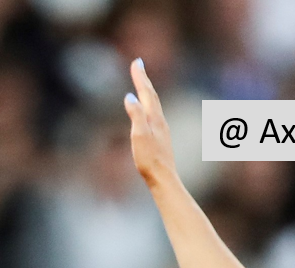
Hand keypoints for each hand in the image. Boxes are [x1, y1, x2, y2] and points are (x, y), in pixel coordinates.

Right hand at [123, 59, 175, 186]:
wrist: (164, 178)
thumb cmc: (149, 160)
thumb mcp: (139, 135)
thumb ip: (136, 115)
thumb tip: (130, 96)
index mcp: (154, 118)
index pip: (145, 92)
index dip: (140, 77)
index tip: (136, 61)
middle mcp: (160, 120)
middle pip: (151, 95)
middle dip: (143, 79)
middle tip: (138, 65)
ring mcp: (162, 129)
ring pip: (154, 104)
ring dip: (147, 91)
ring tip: (142, 83)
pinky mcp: (161, 138)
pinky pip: (154, 114)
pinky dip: (149, 105)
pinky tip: (148, 110)